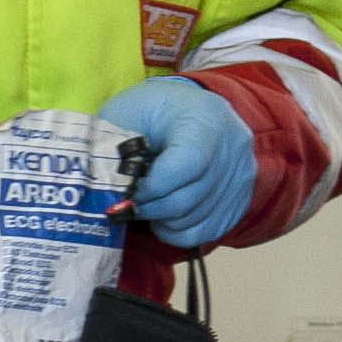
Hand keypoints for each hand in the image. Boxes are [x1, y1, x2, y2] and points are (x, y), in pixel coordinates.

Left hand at [99, 73, 255, 250]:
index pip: (187, 163)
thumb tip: (101, 187)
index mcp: (204, 117)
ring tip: (144, 203)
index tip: (127, 191)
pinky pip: (206, 232)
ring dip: (160, 219)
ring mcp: (240, 175)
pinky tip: (162, 215)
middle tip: (126, 204)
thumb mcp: (125, 115)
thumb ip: (114, 148)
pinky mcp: (239, 199)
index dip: (152, 187)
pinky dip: (177, 231)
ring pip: (195, 219)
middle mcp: (232, 146)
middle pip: (189, 198)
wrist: (186, 110)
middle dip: (149, 207)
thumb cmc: (148, 113)